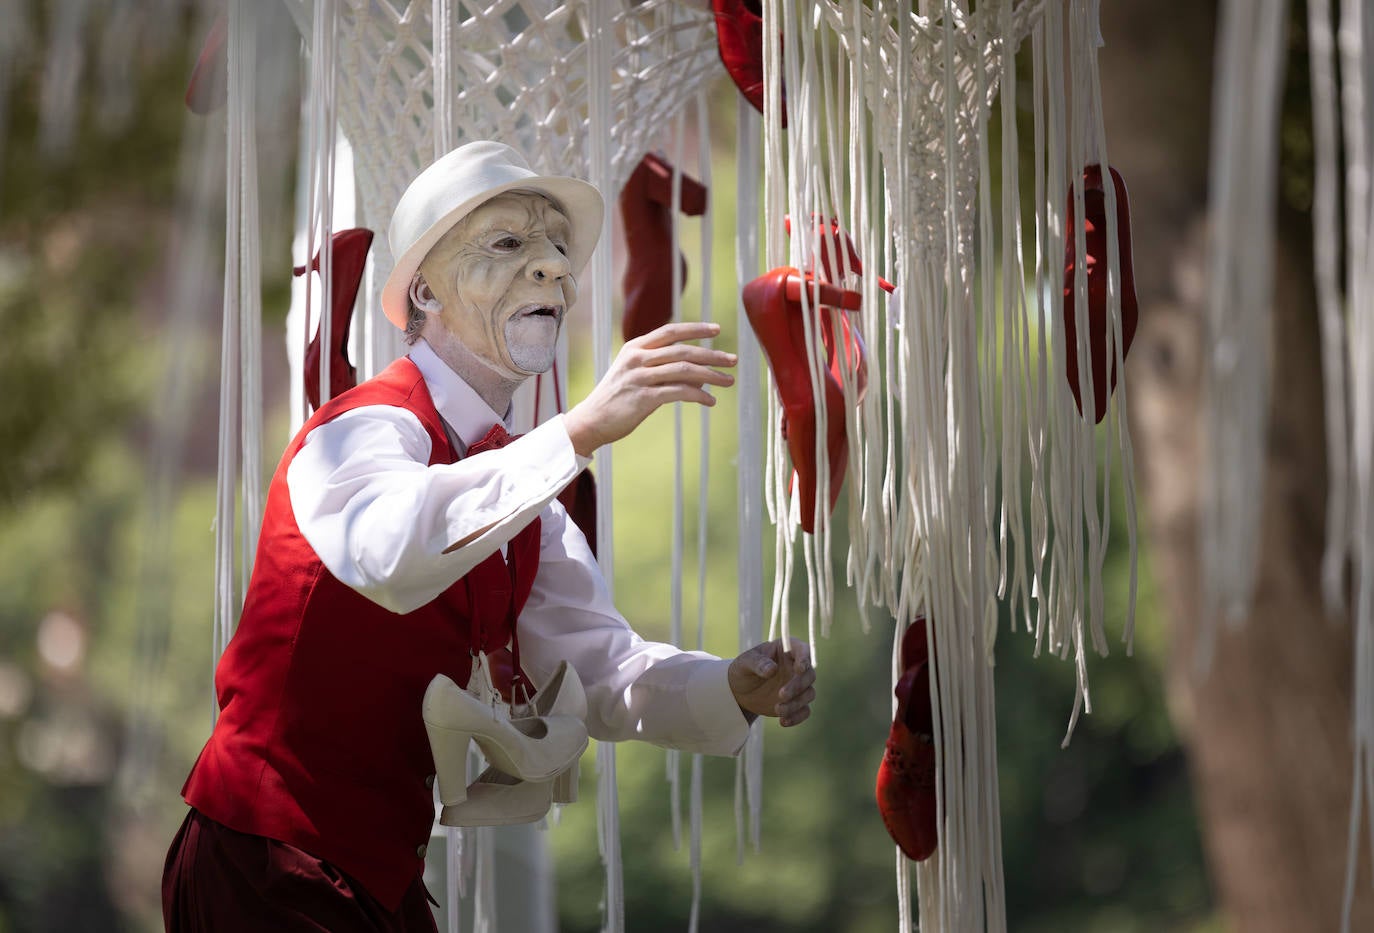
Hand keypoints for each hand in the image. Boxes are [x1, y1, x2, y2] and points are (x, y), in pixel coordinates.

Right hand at [563, 322, 735, 456]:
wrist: (591, 421)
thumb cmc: (617, 399)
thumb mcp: (635, 375)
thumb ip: (662, 369)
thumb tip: (699, 374)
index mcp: (635, 347)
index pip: (670, 331)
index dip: (695, 329)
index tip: (717, 330)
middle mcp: (637, 358)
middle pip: (683, 350)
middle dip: (712, 354)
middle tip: (733, 360)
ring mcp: (640, 377)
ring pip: (684, 370)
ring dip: (711, 375)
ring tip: (729, 381)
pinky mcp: (643, 398)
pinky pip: (679, 392)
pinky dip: (698, 395)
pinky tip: (710, 401)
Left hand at [728, 638, 815, 726]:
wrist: (739, 691)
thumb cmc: (744, 669)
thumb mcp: (745, 662)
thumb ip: (757, 663)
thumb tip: (772, 669)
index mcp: (786, 650)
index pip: (803, 650)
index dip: (805, 658)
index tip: (800, 669)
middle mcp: (796, 667)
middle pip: (809, 675)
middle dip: (797, 686)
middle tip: (781, 695)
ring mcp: (798, 685)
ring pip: (809, 694)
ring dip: (796, 703)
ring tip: (777, 710)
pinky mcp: (796, 702)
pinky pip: (804, 711)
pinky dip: (797, 717)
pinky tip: (783, 722)